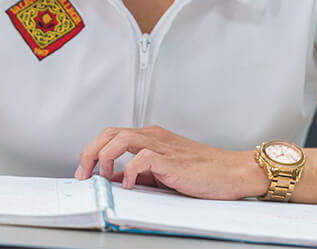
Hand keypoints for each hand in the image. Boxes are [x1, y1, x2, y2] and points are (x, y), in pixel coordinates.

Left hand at [74, 125, 266, 199]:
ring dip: (105, 157)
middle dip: (90, 151)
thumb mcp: (165, 173)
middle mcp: (154, 137)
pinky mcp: (172, 160)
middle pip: (111, 132)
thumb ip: (142, 173)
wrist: (233, 172)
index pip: (113, 135)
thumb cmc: (205, 174)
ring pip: (122, 138)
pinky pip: (142, 158)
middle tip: (82, 173)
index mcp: (152, 138)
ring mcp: (163, 146)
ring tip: (102, 177)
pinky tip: (129, 184)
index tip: (84, 171)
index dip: (93, 151)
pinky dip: (129, 171)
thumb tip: (116, 182)